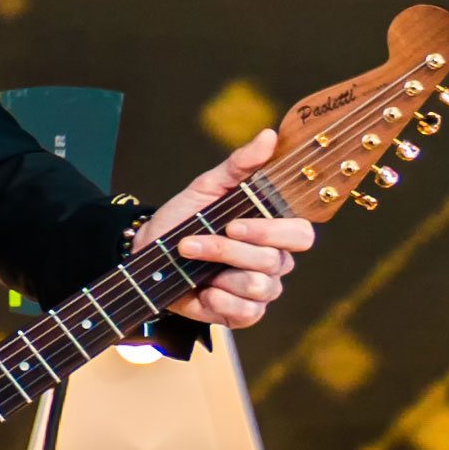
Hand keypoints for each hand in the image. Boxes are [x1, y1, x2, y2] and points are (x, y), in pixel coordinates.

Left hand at [150, 128, 310, 332]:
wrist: (146, 250)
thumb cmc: (184, 217)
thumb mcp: (208, 187)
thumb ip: (241, 164)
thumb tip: (270, 136)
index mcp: (274, 231)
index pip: (302, 235)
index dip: (273, 231)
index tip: (234, 222)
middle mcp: (274, 262)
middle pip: (276, 261)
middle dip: (231, 250)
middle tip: (195, 241)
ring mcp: (260, 290)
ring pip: (260, 287)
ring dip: (217, 270)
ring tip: (189, 257)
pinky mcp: (241, 314)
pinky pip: (247, 313)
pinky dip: (220, 300)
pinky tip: (202, 289)